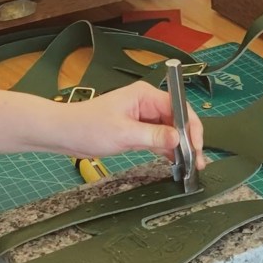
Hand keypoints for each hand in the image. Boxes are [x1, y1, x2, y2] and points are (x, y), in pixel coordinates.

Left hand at [51, 82, 205, 167]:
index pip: (179, 107)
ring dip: (181, 148)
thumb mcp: (123, 133)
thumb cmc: (88, 126)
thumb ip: (153, 136)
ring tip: (191, 166)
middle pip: (178, 120)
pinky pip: (160, 139)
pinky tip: (176, 163)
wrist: (65, 133)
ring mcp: (143, 118)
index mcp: (145, 95)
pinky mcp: (138, 131)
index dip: (191, 127)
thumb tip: (178, 139)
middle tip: (197, 161)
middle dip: (189, 140)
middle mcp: (147, 104)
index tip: (196, 146)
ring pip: (171, 132)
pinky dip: (168, 151)